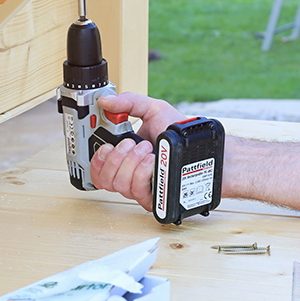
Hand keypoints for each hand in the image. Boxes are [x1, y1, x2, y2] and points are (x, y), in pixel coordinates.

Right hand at [89, 93, 185, 210]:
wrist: (204, 149)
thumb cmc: (181, 132)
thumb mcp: (154, 110)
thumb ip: (129, 102)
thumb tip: (105, 101)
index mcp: (125, 155)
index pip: (98, 168)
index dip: (96, 158)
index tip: (104, 144)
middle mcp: (130, 173)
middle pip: (104, 179)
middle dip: (115, 157)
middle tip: (132, 143)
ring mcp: (141, 187)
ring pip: (119, 185)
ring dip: (131, 163)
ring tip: (148, 150)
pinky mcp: (152, 198)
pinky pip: (136, 190)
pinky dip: (143, 172)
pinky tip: (154, 161)